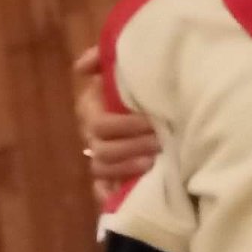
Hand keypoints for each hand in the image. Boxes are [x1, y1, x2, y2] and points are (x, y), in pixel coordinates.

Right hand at [72, 45, 159, 202]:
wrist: (170, 97)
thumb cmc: (148, 79)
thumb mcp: (132, 64)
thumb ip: (106, 56)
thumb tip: (81, 66)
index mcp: (94, 107)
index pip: (98, 123)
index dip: (125, 126)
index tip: (152, 122)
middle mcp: (94, 134)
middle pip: (102, 149)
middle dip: (132, 146)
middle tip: (161, 142)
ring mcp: (103, 156)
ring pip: (101, 169)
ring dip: (126, 168)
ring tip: (155, 162)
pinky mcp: (113, 177)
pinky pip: (102, 191)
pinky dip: (111, 194)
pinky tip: (128, 193)